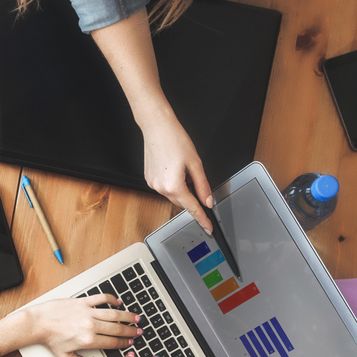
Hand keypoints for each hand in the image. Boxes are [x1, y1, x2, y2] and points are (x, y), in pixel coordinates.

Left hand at [11, 294, 139, 356]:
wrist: (38, 323)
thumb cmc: (50, 339)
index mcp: (88, 341)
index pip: (112, 343)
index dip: (124, 343)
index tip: (130, 342)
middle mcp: (90, 326)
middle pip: (117, 329)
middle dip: (130, 331)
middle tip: (139, 331)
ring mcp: (87, 312)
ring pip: (114, 314)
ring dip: (127, 316)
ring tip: (136, 318)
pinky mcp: (82, 301)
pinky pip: (101, 298)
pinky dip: (111, 299)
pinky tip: (118, 302)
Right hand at [140, 111, 212, 233]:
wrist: (157, 128)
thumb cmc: (175, 140)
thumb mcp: (196, 164)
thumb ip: (203, 186)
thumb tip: (208, 201)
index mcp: (174, 186)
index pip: (192, 208)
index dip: (202, 219)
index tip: (208, 228)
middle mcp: (160, 188)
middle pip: (182, 201)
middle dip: (192, 196)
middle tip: (196, 178)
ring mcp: (152, 184)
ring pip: (173, 194)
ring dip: (182, 188)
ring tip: (183, 168)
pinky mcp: (149, 179)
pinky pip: (165, 188)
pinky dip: (173, 183)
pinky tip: (174, 168)